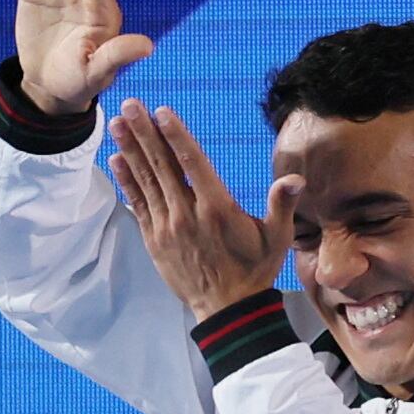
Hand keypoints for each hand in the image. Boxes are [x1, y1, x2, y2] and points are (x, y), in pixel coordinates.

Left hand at [107, 100, 302, 322]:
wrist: (227, 308)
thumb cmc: (255, 268)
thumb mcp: (277, 237)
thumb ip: (283, 204)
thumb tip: (296, 178)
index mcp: (217, 208)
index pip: (193, 163)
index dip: (176, 136)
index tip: (161, 113)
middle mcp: (187, 214)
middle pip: (163, 166)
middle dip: (144, 133)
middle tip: (129, 105)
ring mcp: (167, 227)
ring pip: (146, 181)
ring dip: (130, 150)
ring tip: (117, 123)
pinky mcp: (154, 239)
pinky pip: (138, 204)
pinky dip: (126, 181)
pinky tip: (116, 160)